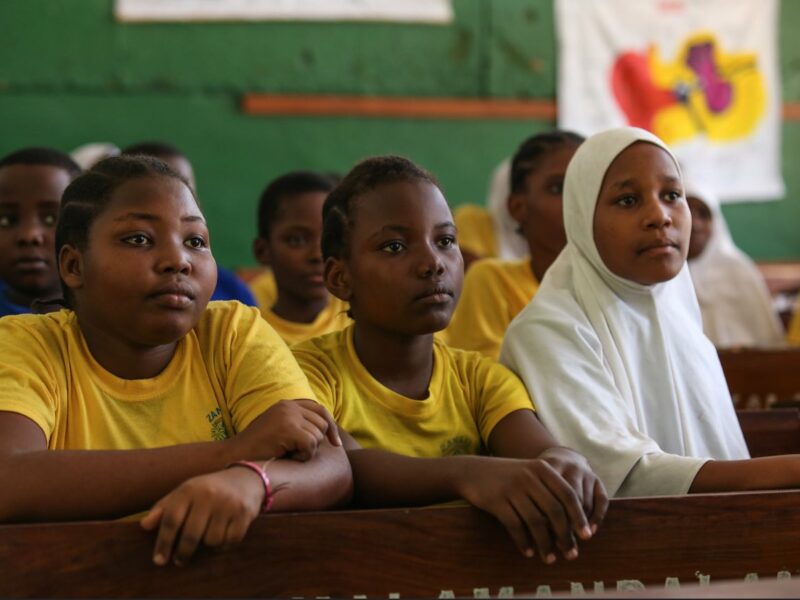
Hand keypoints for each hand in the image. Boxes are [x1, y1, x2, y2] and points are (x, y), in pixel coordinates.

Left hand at [140, 466, 264, 566]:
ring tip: (208, 535)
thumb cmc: (207, 490)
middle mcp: (209, 495)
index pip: (171, 519)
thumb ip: (163, 508)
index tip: (159, 560)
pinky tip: (223, 534)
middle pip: (191, 535)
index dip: (163, 542)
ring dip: (208, 544)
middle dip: (183, 553)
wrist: (245, 479)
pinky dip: (224, 543)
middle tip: (179, 560)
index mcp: (189, 489)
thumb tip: (144, 526)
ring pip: (211, 540)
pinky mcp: (244, 513)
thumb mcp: (185, 493)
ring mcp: (228, 503)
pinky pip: (230, 541)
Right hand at [229, 399, 341, 461]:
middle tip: (298, 452)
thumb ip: (298, 424)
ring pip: (317, 436)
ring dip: (308, 450)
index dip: (330, 426)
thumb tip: (328, 431)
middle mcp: (288, 406)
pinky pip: (311, 445)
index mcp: (287, 404)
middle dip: (316, 442)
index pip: (320, 409)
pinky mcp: (287, 429)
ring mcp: (288, 416)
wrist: (234, 456)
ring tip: (288, 453)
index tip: (335, 442)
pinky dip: (304, 456)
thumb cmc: (257, 449)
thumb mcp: (279, 430)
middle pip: (322, 424)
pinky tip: (288, 457)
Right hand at [456, 452, 606, 562]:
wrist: (472, 471)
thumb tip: (572, 525)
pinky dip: (523, 541)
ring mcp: (512, 488)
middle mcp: (529, 476)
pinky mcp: (496, 500)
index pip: (568, 495)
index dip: (579, 517)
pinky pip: (515, 526)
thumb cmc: (507, 477)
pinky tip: (528, 552)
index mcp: (542, 468)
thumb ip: (550, 493)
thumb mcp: (530, 475)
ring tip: (549, 558)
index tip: (587, 537)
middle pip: (555, 510)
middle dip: (565, 536)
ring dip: (545, 544)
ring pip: (536, 521)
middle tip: (571, 553)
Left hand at [537, 446, 607, 535]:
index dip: (547, 520)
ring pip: (584, 502)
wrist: (562, 457)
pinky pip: (602, 500)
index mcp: (548, 467)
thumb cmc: (541, 478)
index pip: (549, 497)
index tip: (544, 540)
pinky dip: (597, 517)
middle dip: (565, 526)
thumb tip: (533, 536)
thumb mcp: (532, 484)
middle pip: (568, 500)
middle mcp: (568, 468)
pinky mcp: (597, 479)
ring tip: (573, 544)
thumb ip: (533, 503)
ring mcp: (585, 473)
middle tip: (562, 547)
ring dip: (580, 524)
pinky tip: (591, 531)